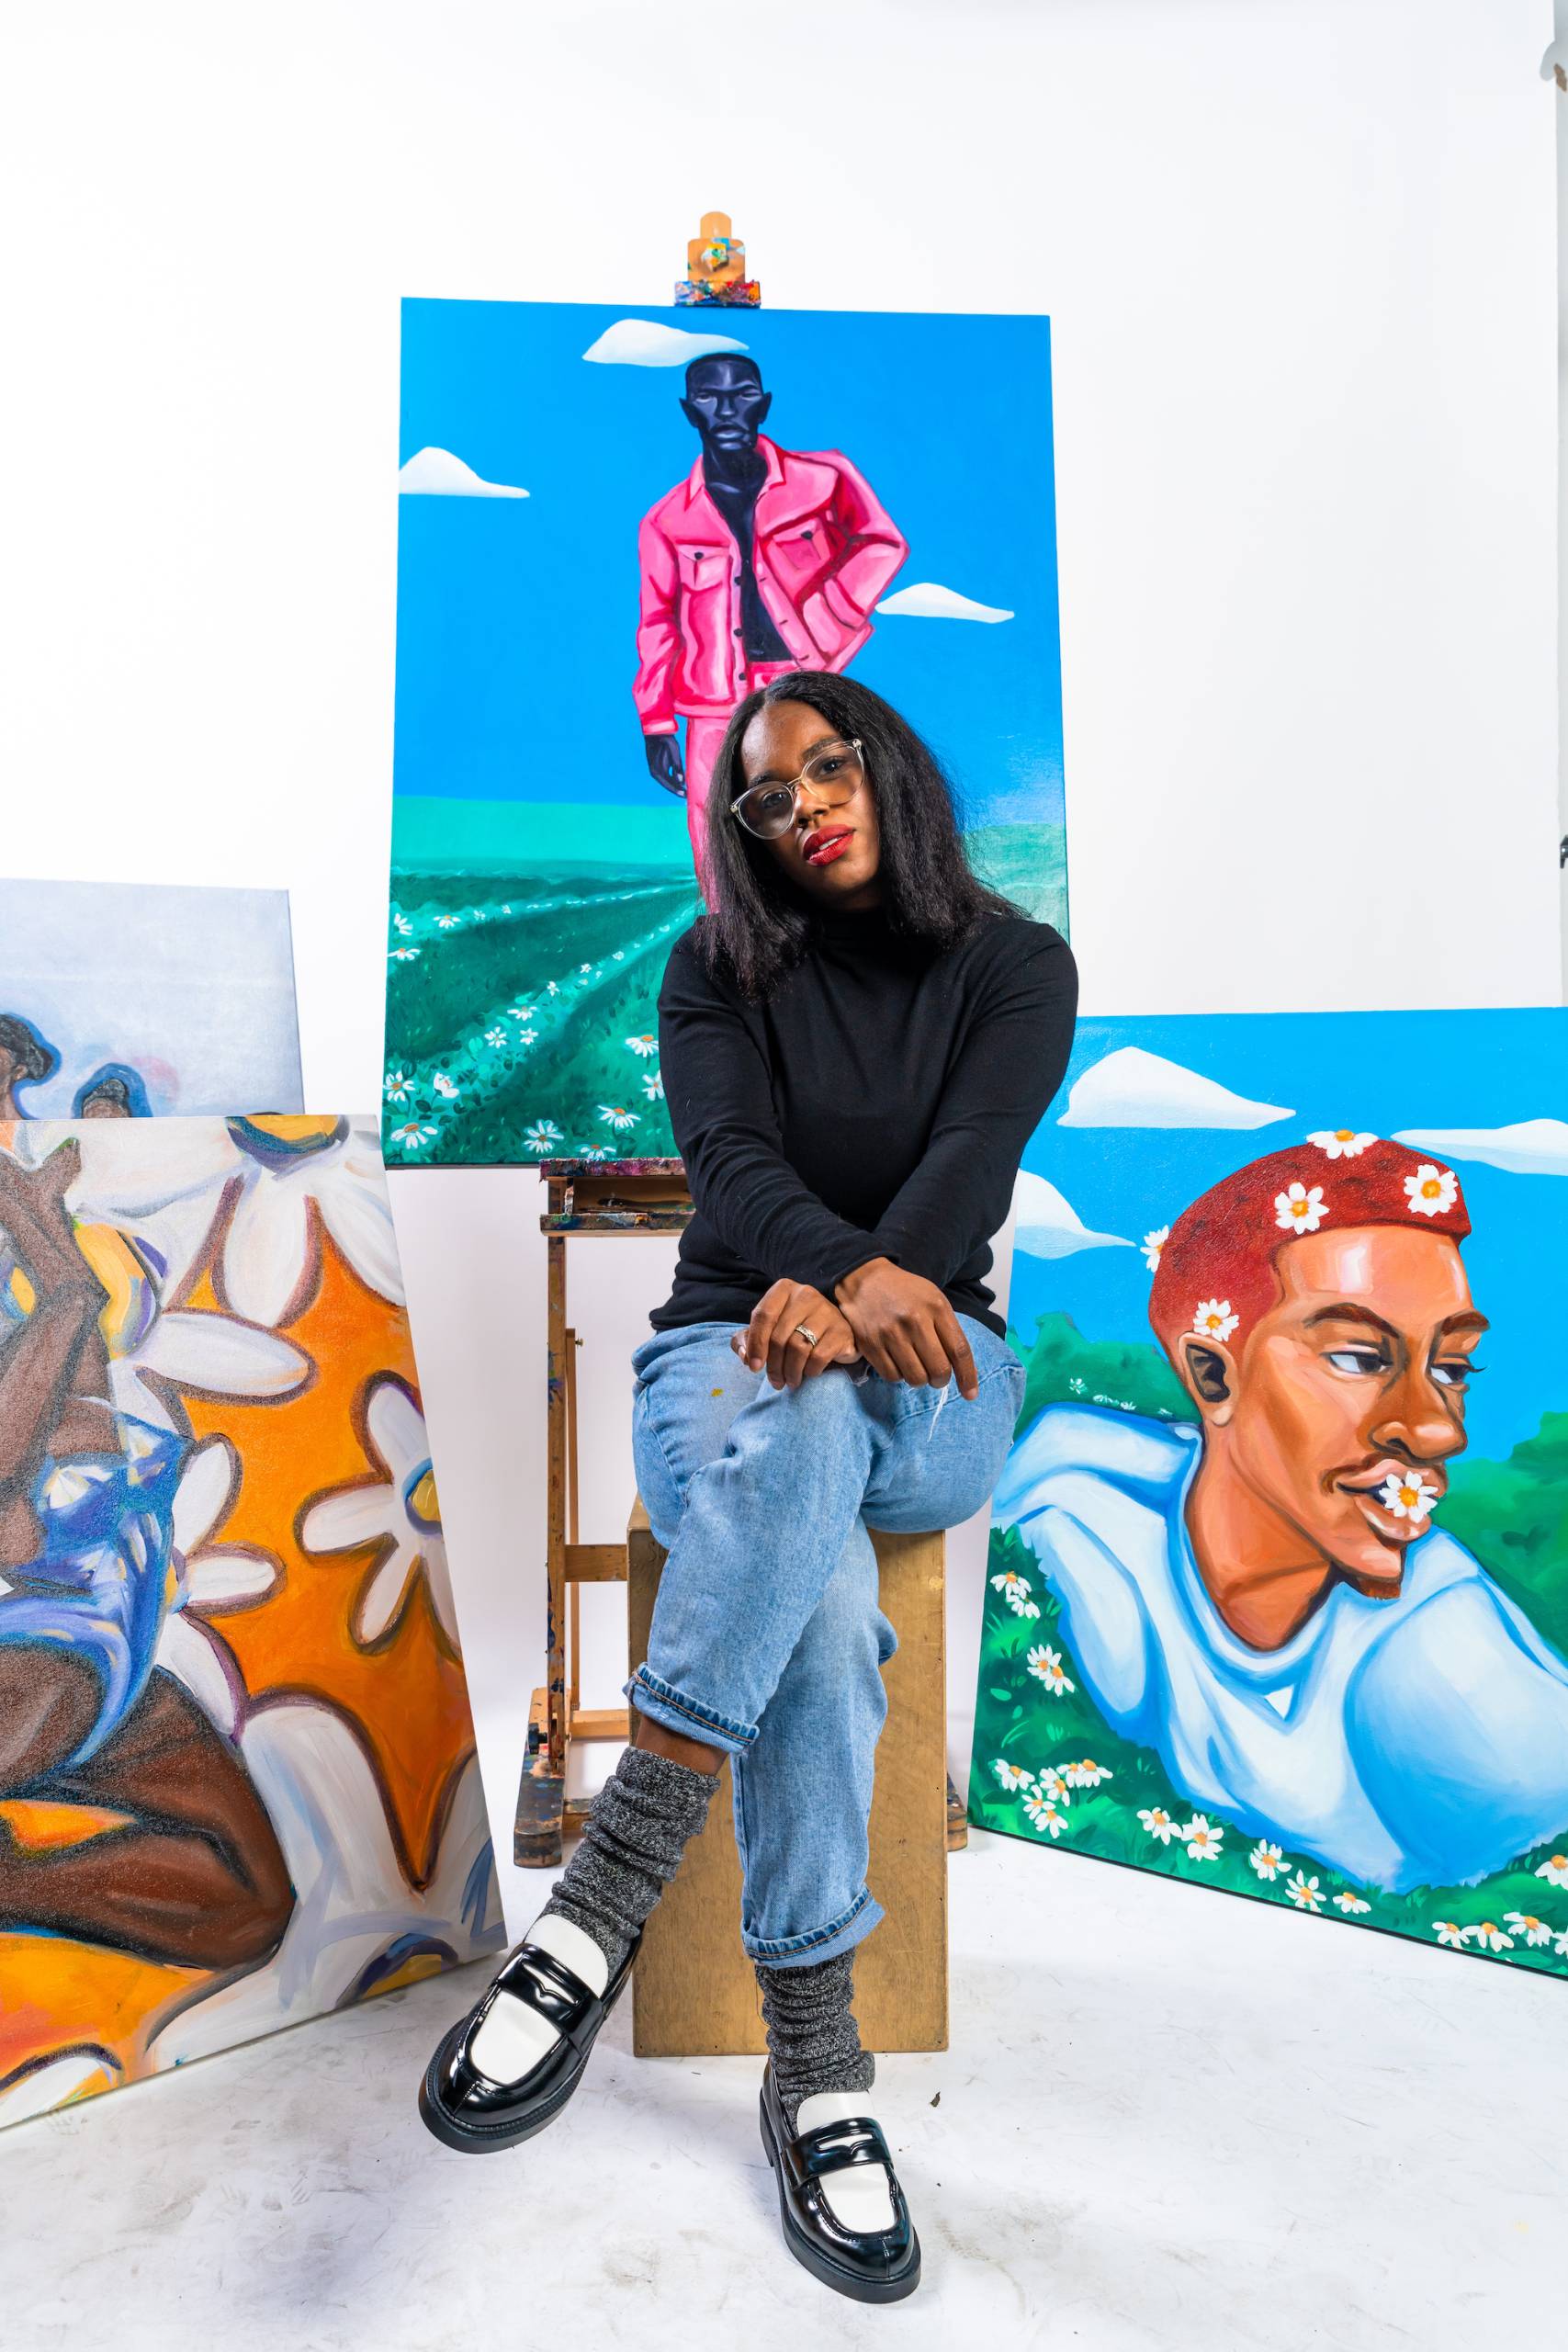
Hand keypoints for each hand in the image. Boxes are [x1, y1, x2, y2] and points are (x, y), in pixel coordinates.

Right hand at [644, 732, 686, 796]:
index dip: (677, 791)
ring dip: (676, 786)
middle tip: (687, 796)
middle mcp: (655, 772)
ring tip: (685, 791)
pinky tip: (680, 781)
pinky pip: (667, 776)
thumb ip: (677, 766)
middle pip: (668, 785)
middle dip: (677, 790)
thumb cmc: (666, 740)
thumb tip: (681, 782)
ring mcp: (656, 769)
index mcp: (657, 771)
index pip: (668, 785)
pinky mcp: (658, 765)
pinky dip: (673, 779)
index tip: (685, 796)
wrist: (657, 731)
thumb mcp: (674, 752)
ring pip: (668, 781)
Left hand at [734, 1281, 859, 1390]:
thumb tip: (744, 1356)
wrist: (835, 1334)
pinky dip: (810, 1370)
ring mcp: (826, 1311)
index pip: (763, 1315)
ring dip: (790, 1371)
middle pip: (779, 1336)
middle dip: (773, 1365)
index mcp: (783, 1289)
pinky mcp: (840, 1330)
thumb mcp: (767, 1330)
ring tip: (790, 1381)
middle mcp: (805, 1294)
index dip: (755, 1344)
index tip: (754, 1367)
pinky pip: (818, 1356)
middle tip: (775, 1381)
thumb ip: (746, 1339)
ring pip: (798, 1347)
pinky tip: (808, 1372)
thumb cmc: (795, 1330)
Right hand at [832, 1257, 978, 1396]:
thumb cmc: (905, 1292)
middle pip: (939, 1369)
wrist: (864, 1279)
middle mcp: (914, 1320)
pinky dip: (898, 1376)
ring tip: (915, 1367)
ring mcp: (891, 1333)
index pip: (959, 1350)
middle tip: (936, 1376)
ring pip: (916, 1378)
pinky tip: (897, 1362)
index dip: (967, 1376)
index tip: (970, 1394)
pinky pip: (892, 1376)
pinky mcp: (871, 1344)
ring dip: (919, 1379)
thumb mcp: (933, 1300)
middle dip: (941, 1380)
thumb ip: (949, 1330)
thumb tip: (963, 1369)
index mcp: (936, 1307)